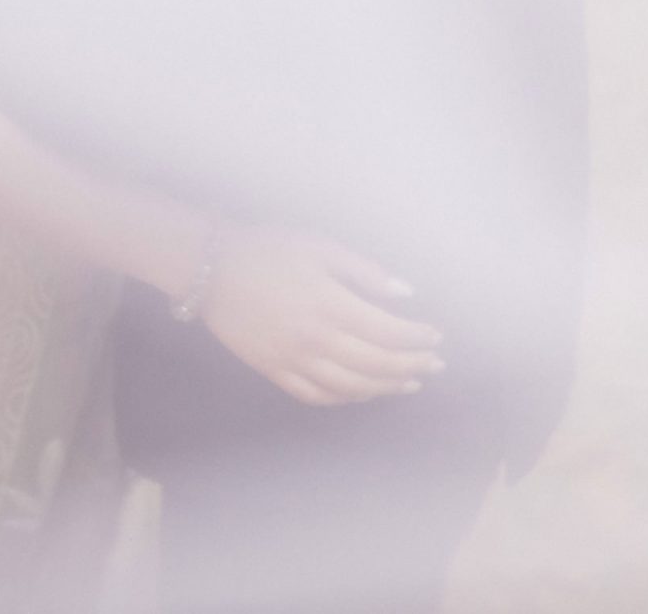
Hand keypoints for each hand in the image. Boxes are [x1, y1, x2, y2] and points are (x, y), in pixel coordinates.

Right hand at [197, 223, 444, 405]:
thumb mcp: (322, 247)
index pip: (387, 331)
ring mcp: (292, 360)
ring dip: (385, 388)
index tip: (437, 336)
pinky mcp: (273, 371)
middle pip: (375, 364)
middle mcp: (314, 339)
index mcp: (330, 305)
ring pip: (349, 387)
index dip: (417, 337)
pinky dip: (345, 399)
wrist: (211, 269)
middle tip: (435, 365)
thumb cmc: (270, 250)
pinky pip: (315, 396)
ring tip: (410, 383)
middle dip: (412, 366)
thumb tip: (406, 293)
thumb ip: (366, 272)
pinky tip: (364, 392)